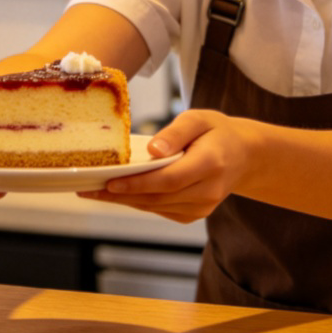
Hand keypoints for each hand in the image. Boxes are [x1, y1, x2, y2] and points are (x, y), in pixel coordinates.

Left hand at [78, 110, 255, 222]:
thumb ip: (176, 132)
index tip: (109, 183)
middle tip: (87, 190)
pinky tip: (117, 195)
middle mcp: (208, 191)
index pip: (168, 179)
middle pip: (157, 198)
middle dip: (119, 196)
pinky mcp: (195, 214)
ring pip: (155, 207)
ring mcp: (203, 207)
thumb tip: (153, 150)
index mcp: (210, 164)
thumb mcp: (199, 119)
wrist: (244, 156)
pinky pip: (161, 210)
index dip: (137, 184)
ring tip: (93, 192)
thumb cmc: (217, 132)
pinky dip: (138, 202)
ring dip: (124, 201)